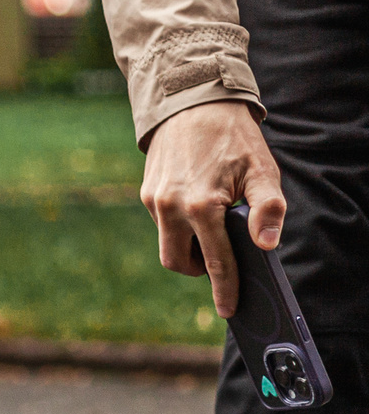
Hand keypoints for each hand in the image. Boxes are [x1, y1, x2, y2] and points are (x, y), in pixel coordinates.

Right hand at [141, 100, 283, 318]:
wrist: (192, 103)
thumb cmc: (234, 139)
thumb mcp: (262, 170)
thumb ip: (268, 210)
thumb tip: (266, 246)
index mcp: (201, 206)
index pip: (215, 260)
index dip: (225, 288)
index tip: (229, 310)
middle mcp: (171, 207)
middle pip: (178, 263)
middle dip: (199, 270)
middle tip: (220, 262)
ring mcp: (155, 201)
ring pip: (168, 245)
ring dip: (189, 247)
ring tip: (211, 229)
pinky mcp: (147, 194)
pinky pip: (162, 224)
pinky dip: (180, 227)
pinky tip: (197, 206)